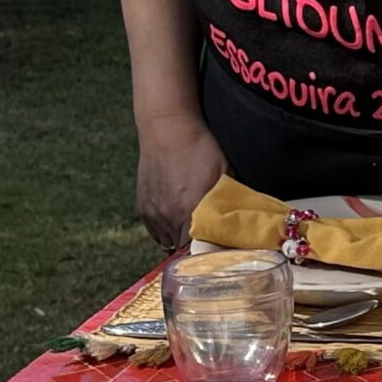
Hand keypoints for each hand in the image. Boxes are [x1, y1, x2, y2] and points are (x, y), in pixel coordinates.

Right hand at [136, 112, 224, 245]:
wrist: (167, 128)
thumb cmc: (199, 147)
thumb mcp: (224, 172)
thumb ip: (228, 201)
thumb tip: (239, 221)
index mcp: (190, 210)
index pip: (198, 251)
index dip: (209, 253)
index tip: (218, 250)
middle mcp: (168, 216)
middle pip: (183, 250)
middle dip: (196, 248)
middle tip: (208, 240)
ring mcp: (153, 213)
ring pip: (168, 243)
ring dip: (180, 240)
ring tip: (192, 227)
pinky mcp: (143, 207)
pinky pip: (155, 231)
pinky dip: (166, 230)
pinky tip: (177, 218)